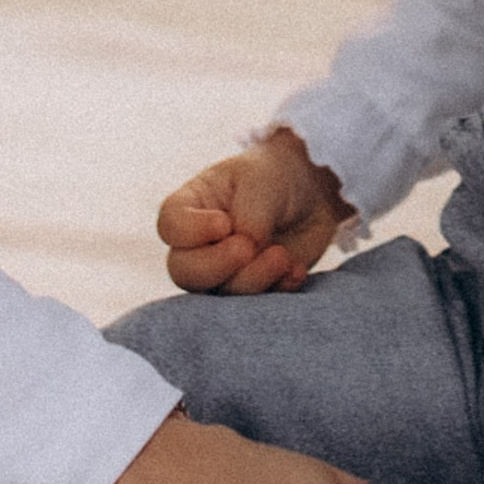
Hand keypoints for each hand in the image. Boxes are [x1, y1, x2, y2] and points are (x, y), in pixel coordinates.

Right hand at [157, 127, 347, 294]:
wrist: (312, 194)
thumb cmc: (274, 178)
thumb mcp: (262, 183)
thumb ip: (250, 217)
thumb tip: (250, 253)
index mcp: (192, 206)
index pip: (171, 225)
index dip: (191, 231)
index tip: (224, 223)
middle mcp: (200, 244)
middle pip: (184, 271)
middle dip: (216, 265)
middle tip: (247, 248)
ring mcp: (224, 272)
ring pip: (220, 293)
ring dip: (253, 278)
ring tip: (282, 257)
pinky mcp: (252, 289)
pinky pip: (255, 305)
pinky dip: (277, 289)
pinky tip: (296, 270)